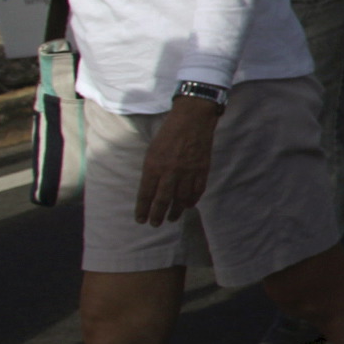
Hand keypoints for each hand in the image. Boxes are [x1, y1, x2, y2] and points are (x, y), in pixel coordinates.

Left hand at [135, 97, 220, 224]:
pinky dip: (192, 201)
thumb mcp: (152, 151)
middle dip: (157, 215)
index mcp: (153, 166)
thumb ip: (151, 171)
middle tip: (155, 224)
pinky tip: (188, 206)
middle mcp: (170, 172)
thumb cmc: (168, 133)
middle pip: (163, 201)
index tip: (140, 219)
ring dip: (175, 211)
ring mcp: (188, 172)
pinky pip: (197, 191)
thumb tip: (151, 189)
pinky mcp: (202, 170)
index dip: (143, 209)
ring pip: (181, 199)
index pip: (146, 194)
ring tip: (172, 218)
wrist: (192, 120)